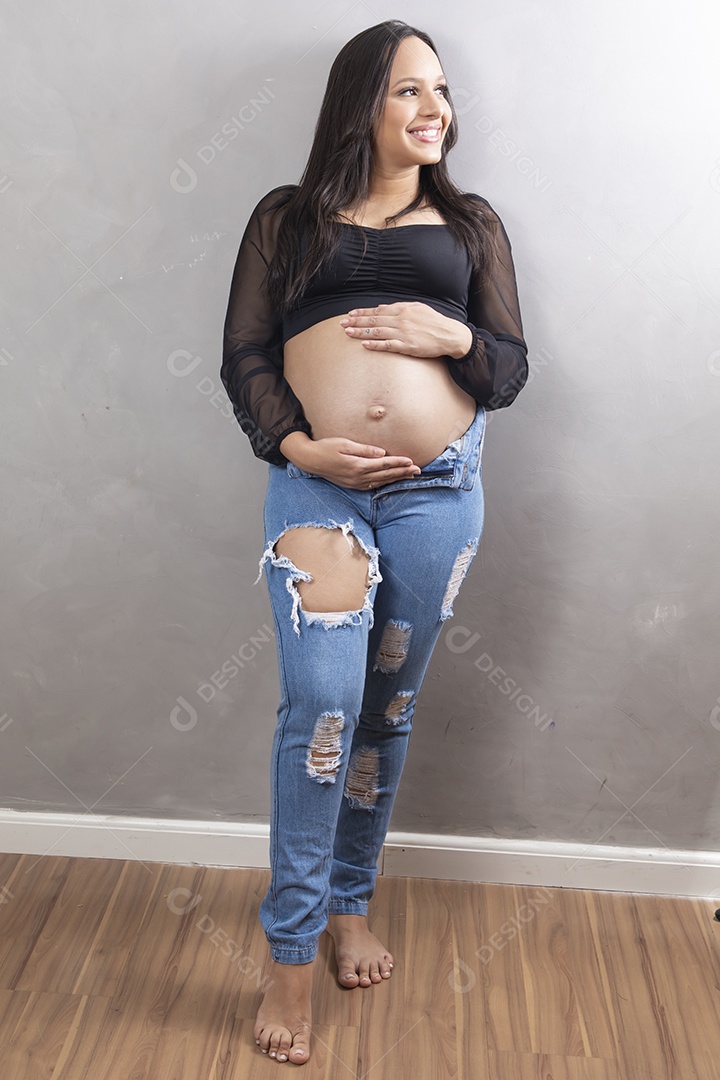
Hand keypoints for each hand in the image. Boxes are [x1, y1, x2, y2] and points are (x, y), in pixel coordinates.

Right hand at [280, 432, 420, 488]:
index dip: (398, 462)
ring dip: (396, 478)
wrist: (310, 459)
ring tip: (409, 475)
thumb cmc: (326, 447)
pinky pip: (372, 485)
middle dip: (402, 472)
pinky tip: (391, 480)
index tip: (410, 460)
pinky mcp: (352, 485)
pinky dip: (384, 483)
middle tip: (417, 470)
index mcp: (357, 465)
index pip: (383, 464)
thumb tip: (382, 453)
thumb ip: (364, 449)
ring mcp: (355, 483)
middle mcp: (358, 477)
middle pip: (385, 474)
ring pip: (380, 481)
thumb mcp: (345, 444)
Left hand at [339, 302, 472, 358]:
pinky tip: (364, 345)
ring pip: (377, 332)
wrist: (449, 335)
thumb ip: (399, 307)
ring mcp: (404, 333)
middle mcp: (401, 320)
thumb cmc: (433, 322)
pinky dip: (375, 345)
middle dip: (356, 321)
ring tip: (348, 332)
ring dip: (361, 332)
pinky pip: (388, 345)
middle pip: (374, 321)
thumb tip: (382, 307)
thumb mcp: (417, 308)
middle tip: (342, 323)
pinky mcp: (407, 346)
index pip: (377, 311)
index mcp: (403, 310)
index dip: (362, 313)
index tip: (350, 314)